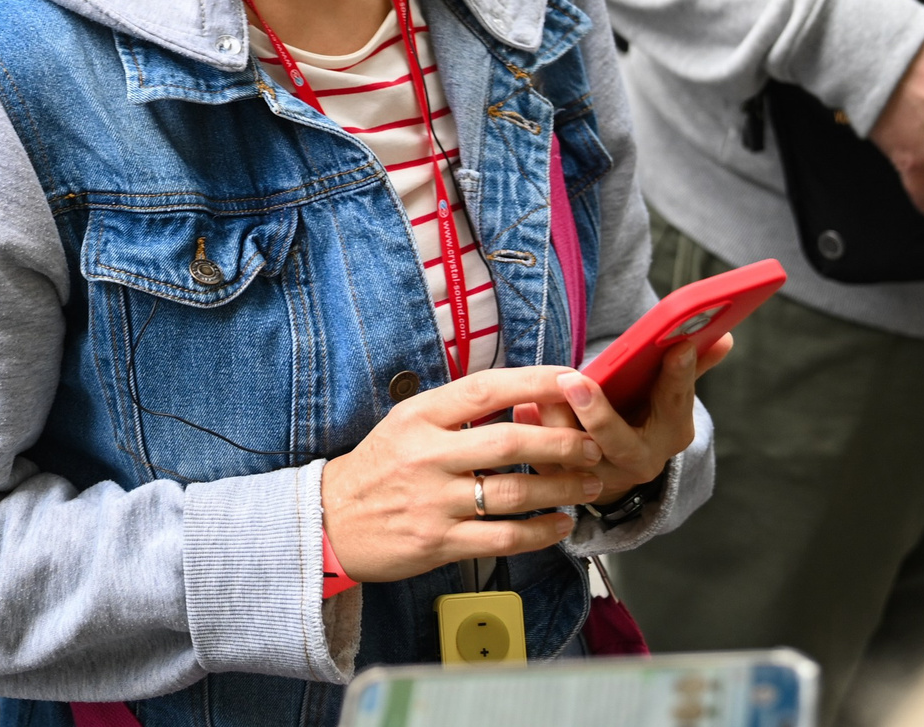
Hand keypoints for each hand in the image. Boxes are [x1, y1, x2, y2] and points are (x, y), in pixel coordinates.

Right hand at [320, 365, 604, 582]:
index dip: (534, 383)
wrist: (331, 519)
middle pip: (509, 443)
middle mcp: (426, 455)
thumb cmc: (379, 467)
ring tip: (588, 485)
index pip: (485, 390)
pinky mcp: (439, 542)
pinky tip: (560, 525)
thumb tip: (520, 395)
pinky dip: (540, 533)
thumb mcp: (405, 423)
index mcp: (419, 417)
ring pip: (513, 494)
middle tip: (592, 446)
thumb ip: (456, 411)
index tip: (572, 381)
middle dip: (561, 444)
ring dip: (561, 489)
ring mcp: (433, 501)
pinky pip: (503, 538)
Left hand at [547, 333, 731, 499]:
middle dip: (597, 412)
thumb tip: (725, 336)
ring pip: (574, 450)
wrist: (616, 464)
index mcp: (672, 434)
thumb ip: (692, 366)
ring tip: (537, 389)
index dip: (679, 375)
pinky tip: (522, 407)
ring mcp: (602, 477)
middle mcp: (639, 461)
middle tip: (575, 379)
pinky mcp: (566, 482)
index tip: (677, 345)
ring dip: (554, 419)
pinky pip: (545, 459)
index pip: (675, 404)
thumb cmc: (644, 413)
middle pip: (618, 440)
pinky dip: (533, 430)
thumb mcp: (669, 395)